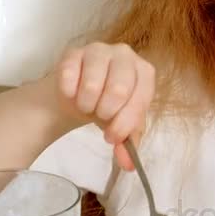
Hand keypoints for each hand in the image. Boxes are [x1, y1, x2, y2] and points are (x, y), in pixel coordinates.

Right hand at [52, 42, 155, 170]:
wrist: (77, 95)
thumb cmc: (107, 107)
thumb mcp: (122, 125)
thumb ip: (127, 144)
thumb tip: (128, 166)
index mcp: (145, 73)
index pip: (139, 100)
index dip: (124, 123)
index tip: (111, 137)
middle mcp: (126, 55)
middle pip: (118, 90)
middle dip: (105, 112)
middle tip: (99, 116)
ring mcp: (100, 49)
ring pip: (93, 83)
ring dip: (86, 104)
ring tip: (87, 106)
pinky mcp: (74, 51)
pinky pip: (70, 75)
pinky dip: (69, 93)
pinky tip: (72, 95)